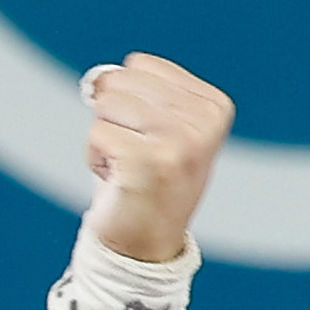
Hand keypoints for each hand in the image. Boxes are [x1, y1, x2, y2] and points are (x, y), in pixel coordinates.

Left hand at [81, 52, 231, 262]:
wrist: (144, 244)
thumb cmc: (144, 179)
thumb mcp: (156, 124)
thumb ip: (134, 89)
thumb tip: (97, 78)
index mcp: (213, 105)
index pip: (140, 65)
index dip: (128, 102)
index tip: (148, 138)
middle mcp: (204, 121)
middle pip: (120, 82)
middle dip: (113, 119)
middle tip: (133, 155)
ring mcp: (180, 142)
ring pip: (106, 105)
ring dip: (104, 139)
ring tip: (127, 167)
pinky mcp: (149, 162)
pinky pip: (96, 135)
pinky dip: (95, 158)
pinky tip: (120, 180)